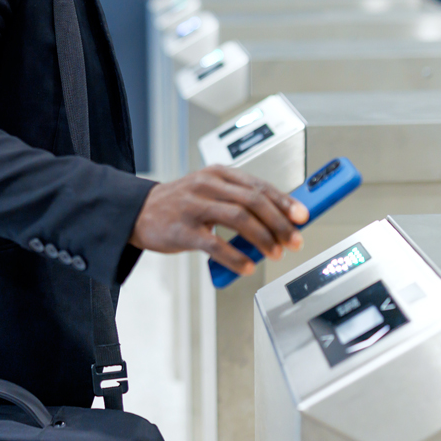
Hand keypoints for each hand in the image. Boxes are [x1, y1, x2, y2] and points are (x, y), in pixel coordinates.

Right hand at [129, 166, 309, 276]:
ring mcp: (193, 206)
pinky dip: (235, 256)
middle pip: (253, 200)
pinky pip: (214, 244)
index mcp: (217, 174)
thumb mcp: (209, 193)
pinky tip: (247, 266)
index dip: (284, 201)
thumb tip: (278, 223)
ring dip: (263, 237)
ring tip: (275, 253)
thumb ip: (239, 203)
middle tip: (294, 240)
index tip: (303, 215)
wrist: (137, 212)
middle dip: (279, 222)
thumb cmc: (179, 205)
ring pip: (238, 218)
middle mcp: (207, 185)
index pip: (259, 185)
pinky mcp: (181, 230)